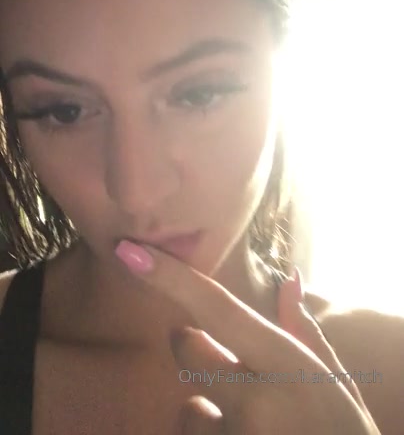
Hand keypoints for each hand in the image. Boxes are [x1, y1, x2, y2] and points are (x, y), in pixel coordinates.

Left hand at [115, 241, 379, 433]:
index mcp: (289, 368)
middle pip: (187, 352)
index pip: (220, 310)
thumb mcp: (334, 381)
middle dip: (193, 347)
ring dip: (207, 413)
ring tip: (250, 427)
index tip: (130, 253)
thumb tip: (289, 279)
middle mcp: (257, 403)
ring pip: (188, 411)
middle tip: (222, 361)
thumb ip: (303, 330)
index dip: (172, 278)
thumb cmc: (343, 432)